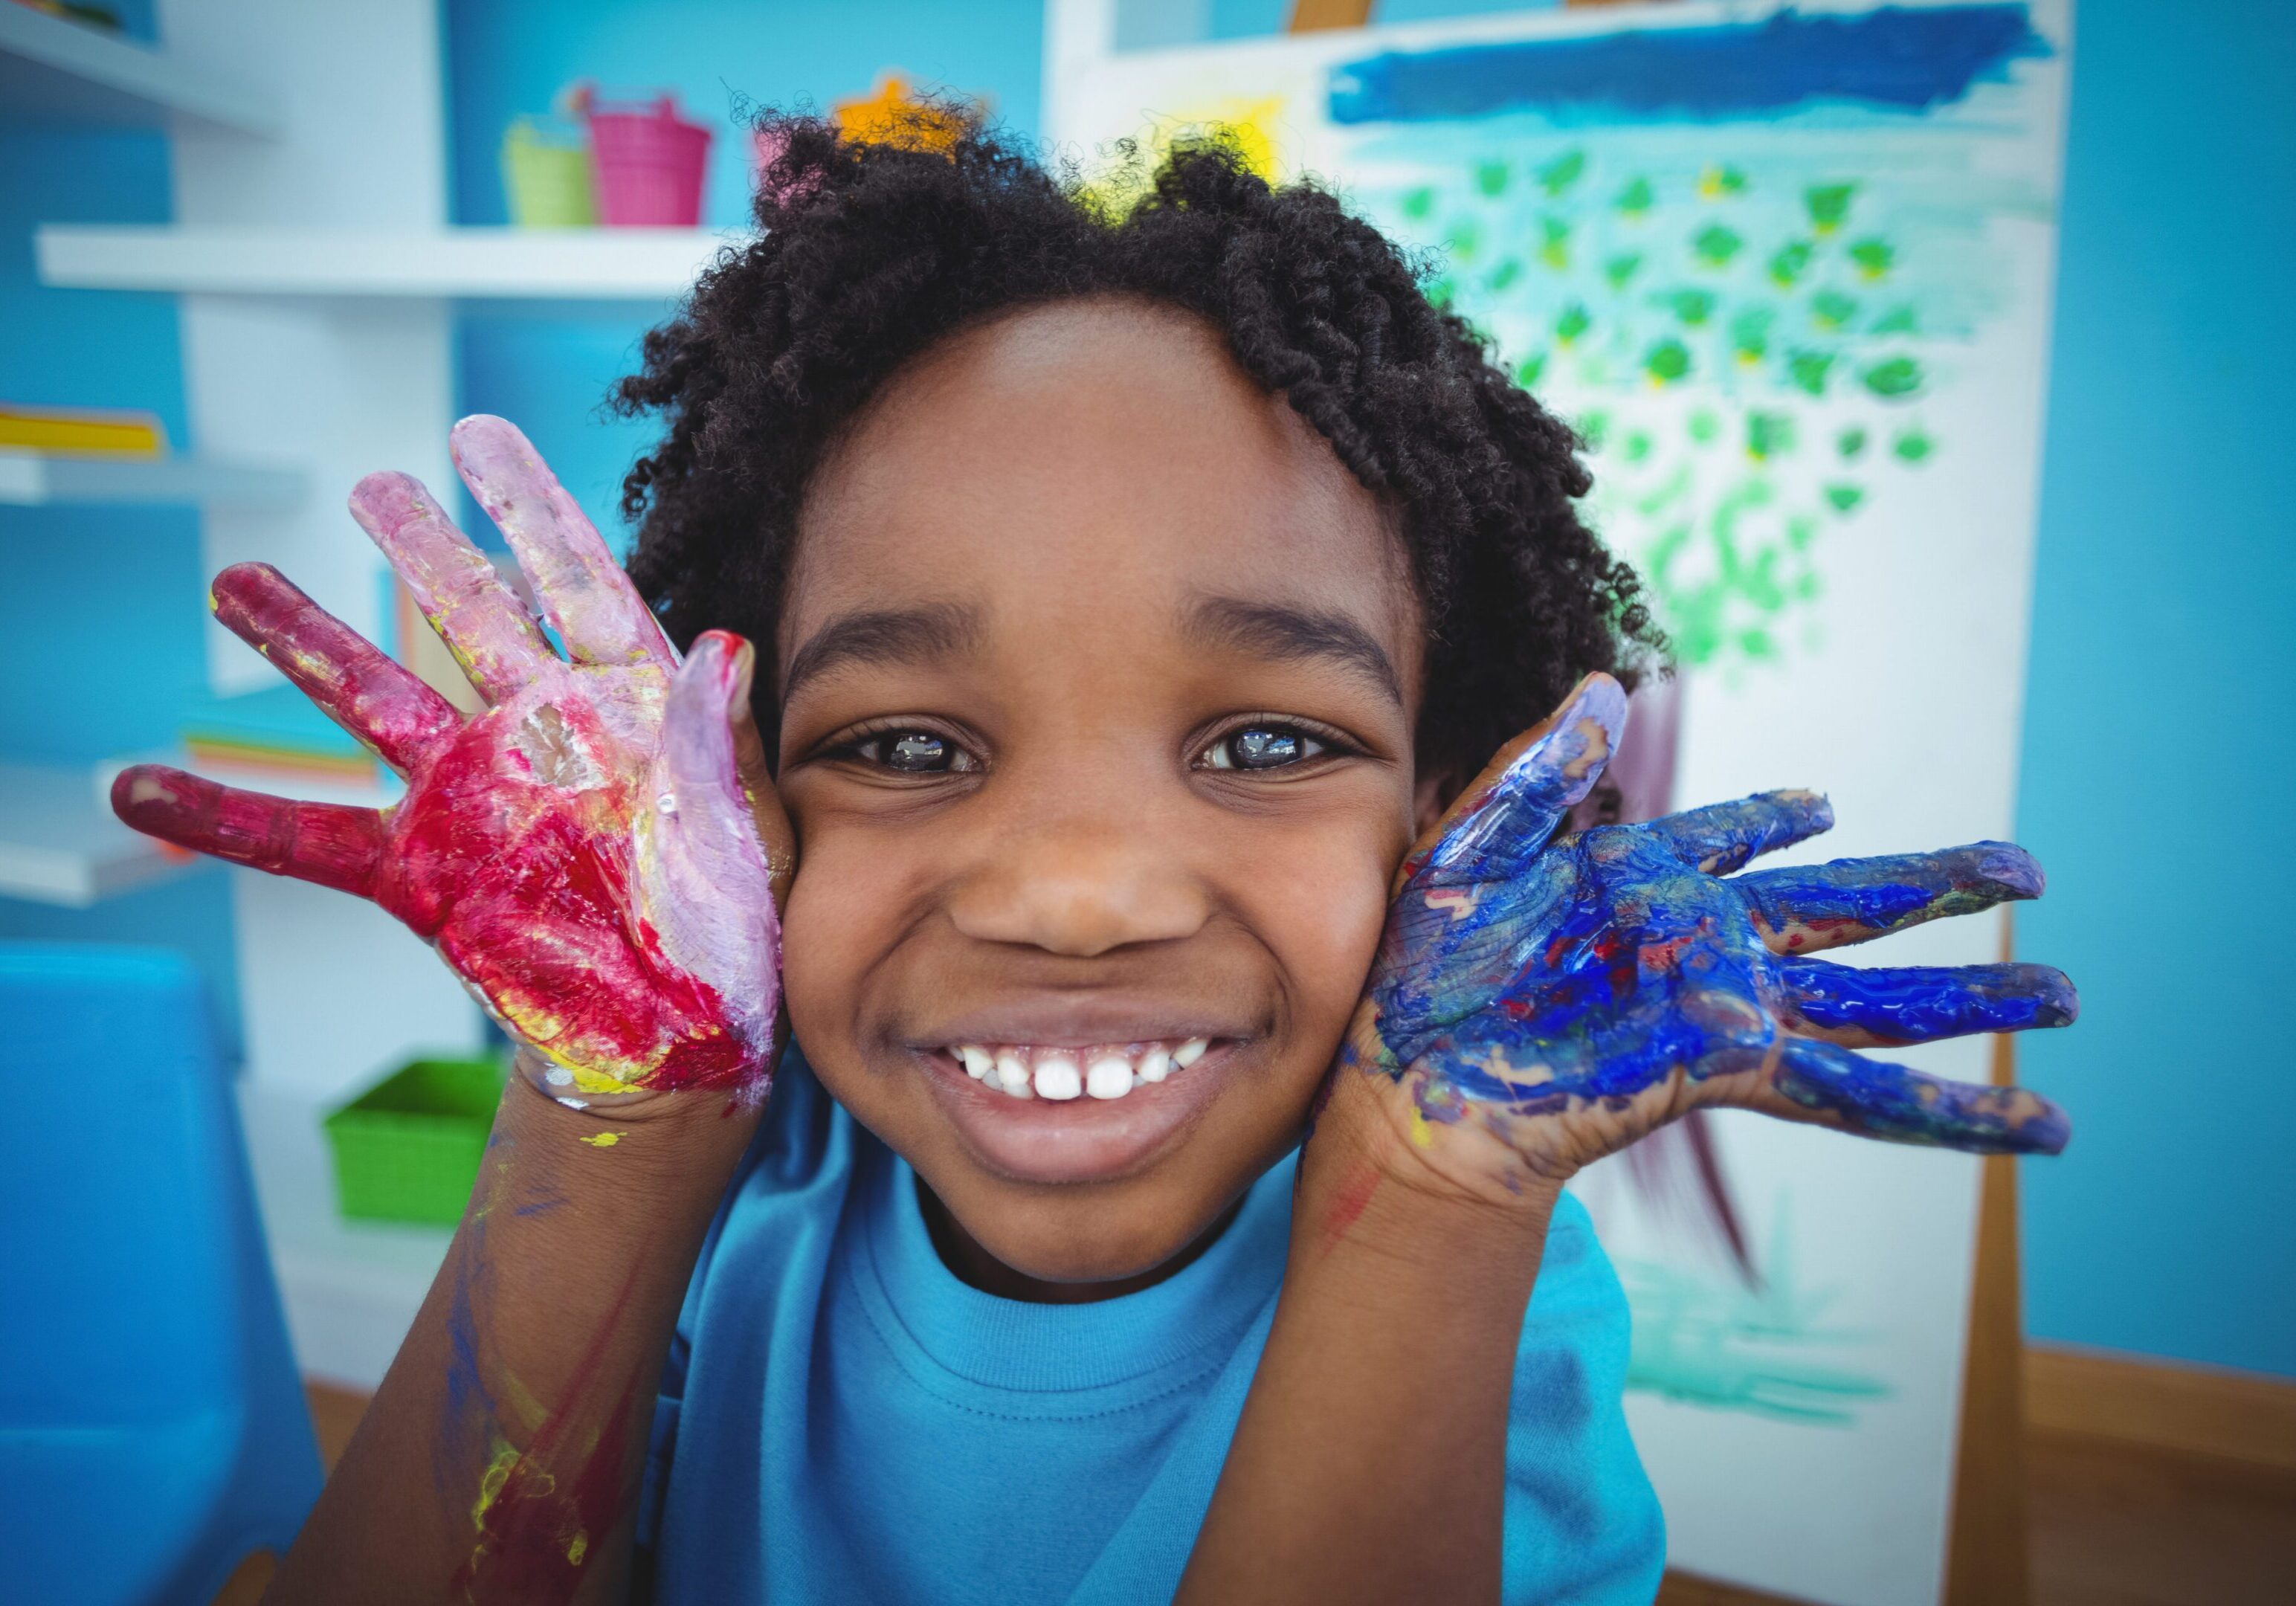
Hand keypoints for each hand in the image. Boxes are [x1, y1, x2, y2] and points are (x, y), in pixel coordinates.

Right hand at [112, 417, 788, 1103]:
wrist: (680, 1033)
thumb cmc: (733, 932)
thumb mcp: (748, 837)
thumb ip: (727, 747)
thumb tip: (727, 643)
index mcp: (628, 710)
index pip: (577, 585)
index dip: (529, 508)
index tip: (477, 435)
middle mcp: (538, 735)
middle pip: (468, 618)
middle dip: (421, 550)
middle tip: (371, 486)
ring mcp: (471, 798)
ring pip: (374, 701)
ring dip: (306, 643)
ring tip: (233, 582)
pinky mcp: (421, 873)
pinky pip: (308, 839)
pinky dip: (227, 817)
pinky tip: (141, 787)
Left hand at [1340, 674, 2074, 1203]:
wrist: (1412, 1082)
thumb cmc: (1421, 969)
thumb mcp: (1471, 845)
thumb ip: (1541, 769)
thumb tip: (1601, 683)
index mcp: (1642, 879)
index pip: (1728, 837)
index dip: (1770, 818)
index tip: (1819, 804)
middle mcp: (1703, 941)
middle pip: (1849, 908)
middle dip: (1935, 887)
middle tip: (2025, 866)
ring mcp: (1727, 1006)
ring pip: (1877, 1003)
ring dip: (1971, 998)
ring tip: (2066, 992)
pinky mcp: (1730, 1067)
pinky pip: (1850, 1094)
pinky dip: (1939, 1112)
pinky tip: (2021, 1122)